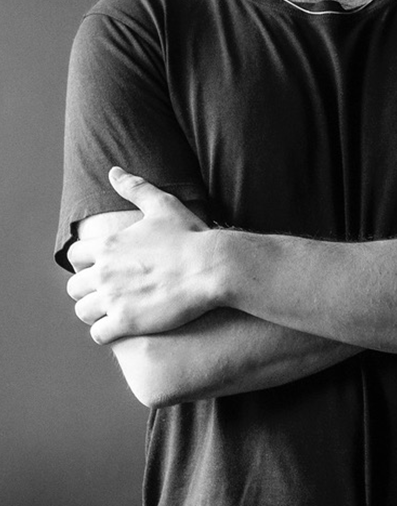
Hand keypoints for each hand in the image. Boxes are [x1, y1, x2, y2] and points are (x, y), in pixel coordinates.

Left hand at [67, 168, 214, 344]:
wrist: (212, 267)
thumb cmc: (190, 235)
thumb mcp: (162, 205)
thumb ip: (135, 187)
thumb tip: (113, 171)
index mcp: (109, 245)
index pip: (75, 256)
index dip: (85, 263)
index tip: (100, 268)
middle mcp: (105, 272)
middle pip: (74, 286)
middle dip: (88, 289)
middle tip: (107, 292)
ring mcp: (114, 298)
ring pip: (83, 311)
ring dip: (94, 313)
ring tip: (112, 312)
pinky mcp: (127, 322)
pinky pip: (99, 334)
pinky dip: (106, 333)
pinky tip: (121, 328)